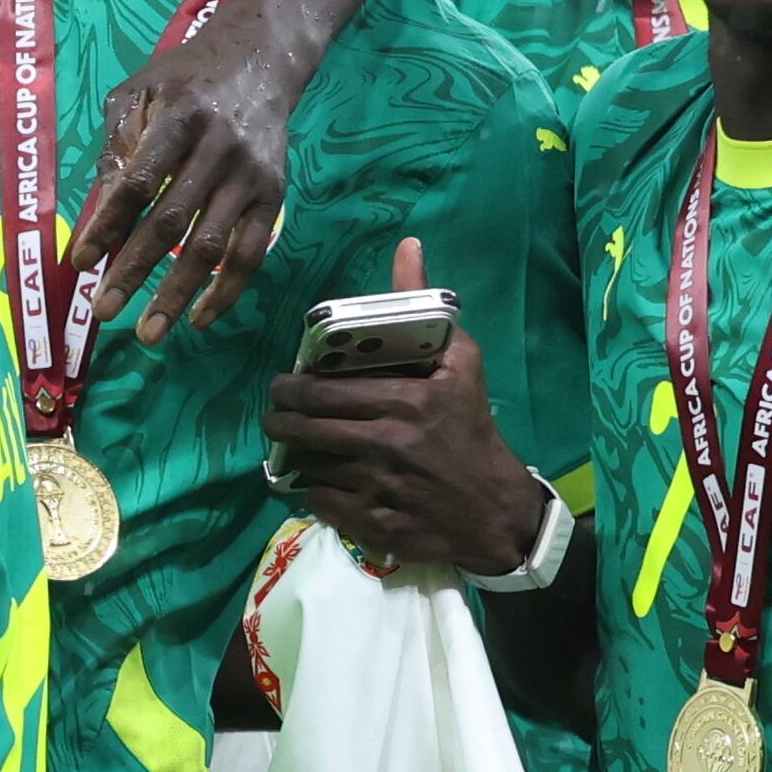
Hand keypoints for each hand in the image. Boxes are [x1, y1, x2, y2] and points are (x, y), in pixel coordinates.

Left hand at [81, 18, 300, 338]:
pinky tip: (200, 318)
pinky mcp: (276, 196)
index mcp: (179, 117)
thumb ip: (118, 142)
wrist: (262, 58)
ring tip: (148, 333)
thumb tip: (98, 207)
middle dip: (134, 270)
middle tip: (103, 311)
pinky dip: (227, 291)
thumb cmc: (186, 78)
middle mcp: (219, 149)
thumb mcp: (140, 89)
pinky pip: (252, 254)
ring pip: (212, 247)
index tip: (79, 262)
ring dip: (178, 295)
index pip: (138, 181)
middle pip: (172, 222)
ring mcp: (251, 176)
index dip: (107, 224)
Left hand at [259, 242, 548, 574]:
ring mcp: (380, 488)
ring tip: (293, 444)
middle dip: (279, 418)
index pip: (321, 391)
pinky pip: (321, 503)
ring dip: (296, 454)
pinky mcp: (375, 525)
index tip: (281, 385)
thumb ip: (424, 306)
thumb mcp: (460, 362)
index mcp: (405, 400)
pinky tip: (319, 481)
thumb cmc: (471, 429)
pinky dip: (314, 492)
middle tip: (275, 412)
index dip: (289, 388)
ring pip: (310, 465)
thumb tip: (408, 246)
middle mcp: (388, 444)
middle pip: (305, 427)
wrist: (496, 512)